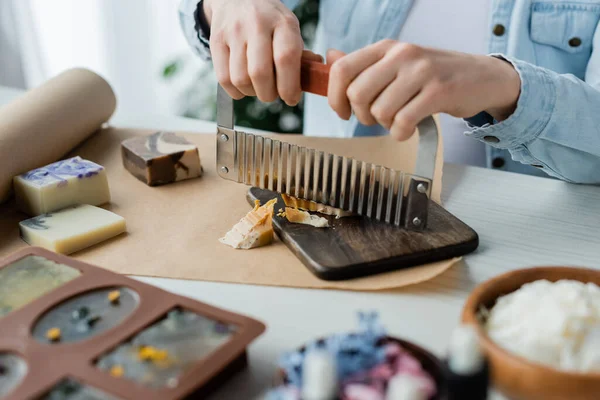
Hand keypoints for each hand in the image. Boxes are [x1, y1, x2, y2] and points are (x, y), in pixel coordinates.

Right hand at [204, 0, 313, 105]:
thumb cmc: (270, 21)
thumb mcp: (289, 30)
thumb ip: (301, 56)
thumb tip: (313, 79)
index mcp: (282, 22)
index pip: (286, 58)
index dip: (289, 86)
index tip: (291, 98)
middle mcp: (256, 24)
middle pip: (260, 73)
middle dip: (269, 94)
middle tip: (273, 94)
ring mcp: (234, 32)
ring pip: (240, 79)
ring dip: (252, 93)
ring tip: (258, 87)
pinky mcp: (216, 41)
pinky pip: (224, 79)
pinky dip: (236, 91)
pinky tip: (244, 85)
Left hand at [326, 40, 520, 140]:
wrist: (480, 76)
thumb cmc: (432, 75)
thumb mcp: (397, 63)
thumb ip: (364, 64)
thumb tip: (330, 58)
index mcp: (386, 48)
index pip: (343, 69)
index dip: (335, 96)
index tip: (342, 111)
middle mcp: (401, 55)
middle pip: (358, 93)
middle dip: (361, 115)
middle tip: (376, 118)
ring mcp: (421, 72)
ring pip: (380, 111)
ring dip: (385, 125)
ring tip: (398, 119)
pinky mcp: (438, 92)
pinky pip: (403, 122)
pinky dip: (401, 133)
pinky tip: (408, 128)